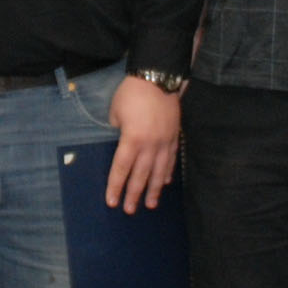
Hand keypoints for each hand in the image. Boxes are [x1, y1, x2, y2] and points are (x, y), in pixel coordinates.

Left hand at [104, 75, 179, 212]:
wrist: (157, 77)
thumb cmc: (132, 93)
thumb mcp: (115, 112)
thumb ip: (117, 131)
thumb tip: (122, 143)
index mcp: (132, 139)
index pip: (122, 168)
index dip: (116, 186)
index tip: (112, 201)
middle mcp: (150, 144)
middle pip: (140, 175)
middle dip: (134, 194)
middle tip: (130, 210)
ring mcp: (165, 142)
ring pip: (159, 171)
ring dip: (154, 189)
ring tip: (150, 204)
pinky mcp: (175, 136)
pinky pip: (171, 159)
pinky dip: (167, 172)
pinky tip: (165, 182)